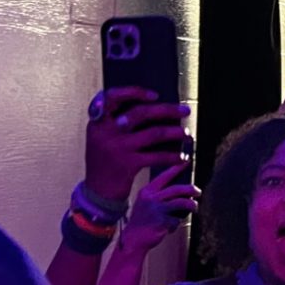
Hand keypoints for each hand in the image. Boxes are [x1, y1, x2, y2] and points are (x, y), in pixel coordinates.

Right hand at [85, 88, 189, 203]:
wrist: (97, 192)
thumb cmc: (105, 160)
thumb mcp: (102, 137)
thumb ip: (117, 121)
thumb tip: (153, 106)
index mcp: (97, 122)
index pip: (111, 97)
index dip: (133, 92)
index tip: (154, 95)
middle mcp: (105, 132)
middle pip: (141, 113)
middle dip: (167, 110)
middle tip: (186, 110)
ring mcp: (117, 148)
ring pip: (154, 134)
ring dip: (175, 132)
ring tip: (187, 134)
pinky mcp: (128, 164)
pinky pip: (157, 156)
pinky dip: (172, 157)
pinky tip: (182, 157)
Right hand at [123, 163, 199, 255]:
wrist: (133, 240)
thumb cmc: (142, 221)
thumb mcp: (145, 203)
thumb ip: (159, 196)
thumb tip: (182, 191)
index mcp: (147, 192)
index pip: (164, 176)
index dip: (177, 168)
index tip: (187, 161)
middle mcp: (151, 198)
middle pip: (177, 189)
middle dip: (191, 189)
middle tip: (198, 191)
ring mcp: (157, 210)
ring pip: (182, 202)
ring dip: (191, 205)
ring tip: (194, 207)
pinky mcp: (162, 221)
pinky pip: (176, 220)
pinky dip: (175, 224)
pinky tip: (169, 227)